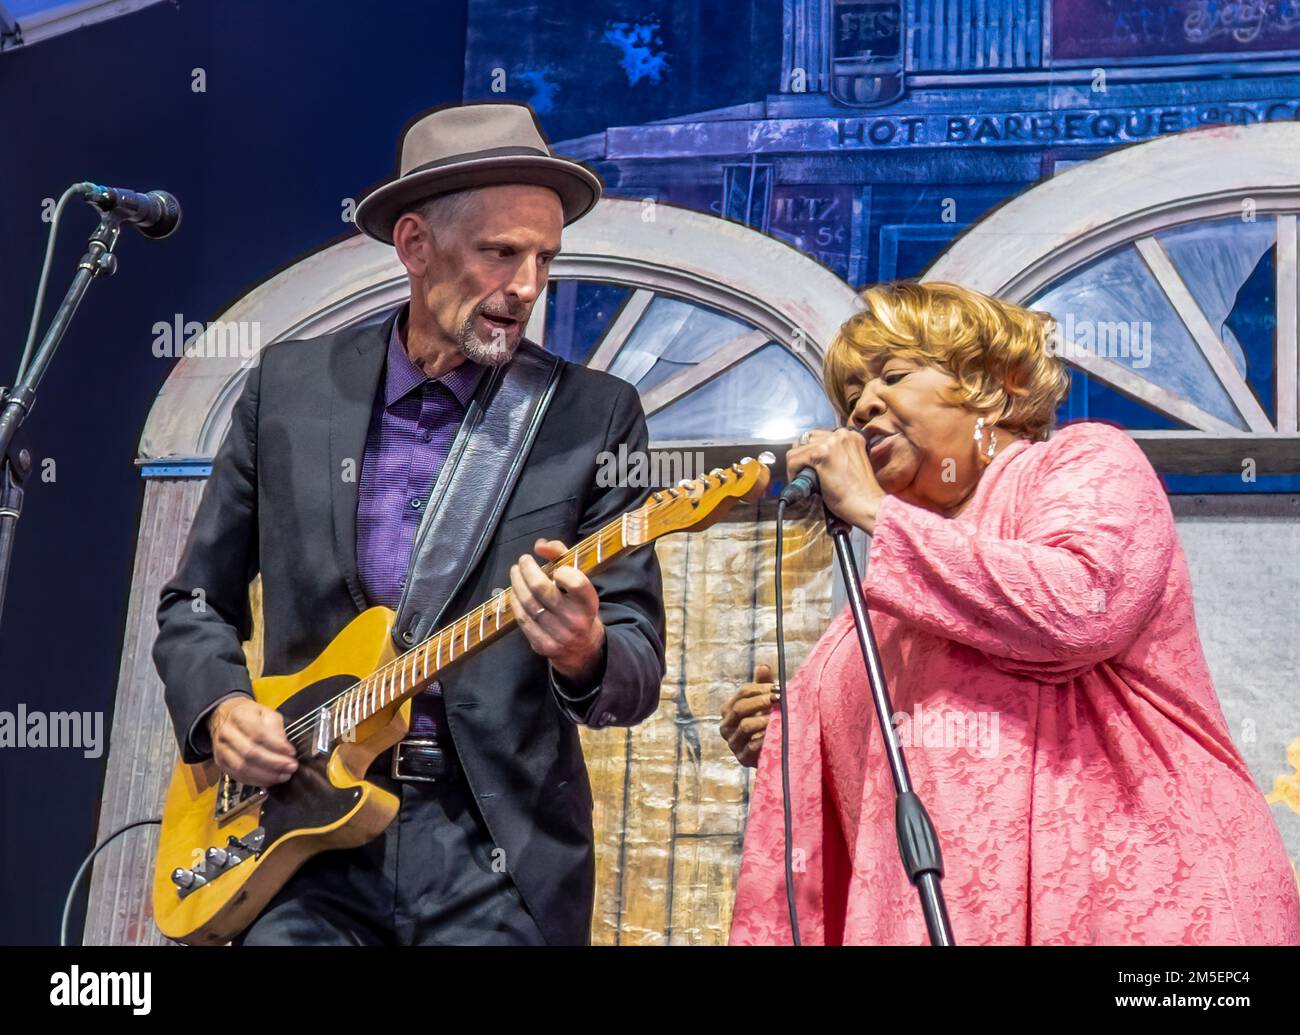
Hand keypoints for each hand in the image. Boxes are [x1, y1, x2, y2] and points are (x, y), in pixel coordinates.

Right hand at [208, 696, 297, 785]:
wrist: (226, 717)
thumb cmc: (248, 715)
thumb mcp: (266, 713)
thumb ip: (276, 727)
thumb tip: (283, 745)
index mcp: (239, 716)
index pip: (258, 734)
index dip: (277, 746)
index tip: (291, 752)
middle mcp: (227, 733)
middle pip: (250, 753)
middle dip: (274, 763)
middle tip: (290, 766)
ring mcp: (222, 749)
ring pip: (243, 767)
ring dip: (266, 775)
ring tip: (283, 775)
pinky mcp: (221, 763)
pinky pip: (238, 776)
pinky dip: (256, 780)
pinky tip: (269, 780)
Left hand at [510, 538, 605, 686]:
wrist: (583, 647)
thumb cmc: (578, 605)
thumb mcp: (579, 580)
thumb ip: (561, 556)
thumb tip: (538, 545)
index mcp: (588, 603)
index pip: (576, 583)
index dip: (562, 571)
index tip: (555, 568)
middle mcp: (575, 620)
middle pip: (542, 589)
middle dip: (527, 570)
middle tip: (522, 561)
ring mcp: (559, 635)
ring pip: (528, 604)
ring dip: (517, 584)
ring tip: (515, 573)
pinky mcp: (543, 646)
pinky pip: (523, 620)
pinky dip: (515, 603)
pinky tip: (515, 593)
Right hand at [719, 663, 779, 767]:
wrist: (769, 752)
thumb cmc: (765, 721)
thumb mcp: (764, 702)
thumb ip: (763, 685)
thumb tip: (764, 667)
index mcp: (728, 709)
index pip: (743, 692)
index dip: (761, 688)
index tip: (780, 688)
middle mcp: (726, 726)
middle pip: (740, 708)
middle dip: (762, 701)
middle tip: (781, 699)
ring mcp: (733, 743)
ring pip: (745, 726)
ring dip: (764, 719)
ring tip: (781, 716)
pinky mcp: (742, 758)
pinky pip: (752, 746)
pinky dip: (765, 738)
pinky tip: (777, 732)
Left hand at [785, 427, 885, 533]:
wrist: (867, 505)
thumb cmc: (861, 492)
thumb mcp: (851, 463)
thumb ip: (838, 454)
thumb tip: (817, 458)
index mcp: (850, 435)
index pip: (818, 437)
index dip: (810, 453)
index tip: (810, 466)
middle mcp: (841, 434)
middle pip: (806, 440)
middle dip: (802, 458)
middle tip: (804, 474)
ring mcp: (831, 443)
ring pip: (798, 449)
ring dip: (796, 466)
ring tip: (802, 480)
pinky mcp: (821, 454)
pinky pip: (794, 460)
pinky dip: (792, 472)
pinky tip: (800, 482)